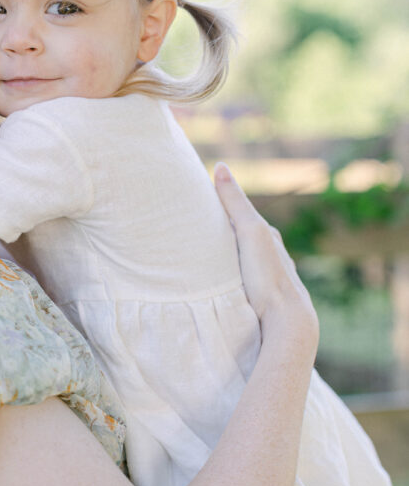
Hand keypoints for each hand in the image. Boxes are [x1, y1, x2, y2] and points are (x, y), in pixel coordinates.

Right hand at [214, 164, 317, 347]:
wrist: (286, 320)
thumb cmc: (268, 274)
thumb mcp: (250, 230)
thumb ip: (235, 202)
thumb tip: (220, 165)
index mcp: (270, 238)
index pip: (245, 218)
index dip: (225, 211)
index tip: (202, 206)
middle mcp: (275, 258)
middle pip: (248, 241)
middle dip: (228, 236)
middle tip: (199, 232)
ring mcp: (271, 281)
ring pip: (248, 265)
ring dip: (231, 261)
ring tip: (207, 261)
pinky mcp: (265, 302)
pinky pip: (248, 285)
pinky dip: (235, 280)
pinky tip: (225, 287)